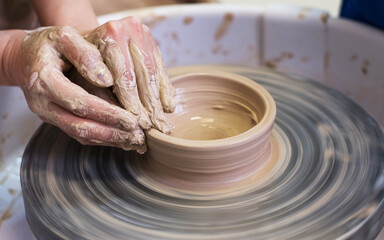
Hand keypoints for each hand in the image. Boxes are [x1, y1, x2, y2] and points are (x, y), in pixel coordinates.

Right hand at [8, 25, 141, 152]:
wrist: (25, 56)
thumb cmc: (48, 44)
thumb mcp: (64, 37)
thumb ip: (84, 54)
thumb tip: (107, 79)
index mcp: (44, 81)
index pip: (79, 102)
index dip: (106, 113)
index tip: (131, 119)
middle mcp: (43, 103)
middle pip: (79, 126)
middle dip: (111, 133)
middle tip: (138, 136)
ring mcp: (48, 115)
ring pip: (79, 134)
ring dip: (109, 140)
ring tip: (135, 140)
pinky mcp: (56, 120)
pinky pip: (78, 134)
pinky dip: (101, 139)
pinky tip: (121, 138)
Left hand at [86, 17, 175, 132]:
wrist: (83, 39)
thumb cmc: (78, 63)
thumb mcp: (81, 77)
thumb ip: (99, 95)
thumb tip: (121, 119)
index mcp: (109, 33)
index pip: (125, 75)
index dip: (132, 102)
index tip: (136, 123)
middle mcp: (129, 29)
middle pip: (143, 75)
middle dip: (148, 106)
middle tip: (154, 129)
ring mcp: (144, 34)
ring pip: (154, 74)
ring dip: (159, 101)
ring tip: (162, 124)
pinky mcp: (152, 42)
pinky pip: (162, 70)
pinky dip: (165, 90)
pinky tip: (168, 107)